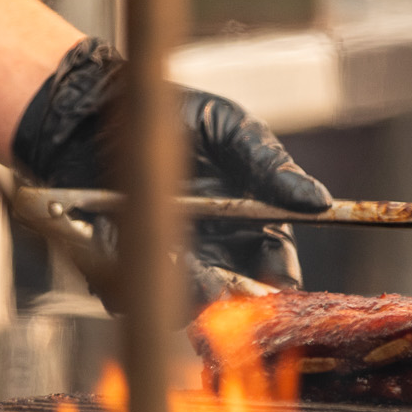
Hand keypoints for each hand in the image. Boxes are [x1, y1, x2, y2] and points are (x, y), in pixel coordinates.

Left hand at [12, 40, 330, 305]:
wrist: (94, 108)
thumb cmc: (168, 115)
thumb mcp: (227, 128)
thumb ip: (267, 163)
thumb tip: (318, 200)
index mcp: (249, 225)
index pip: (275, 269)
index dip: (276, 284)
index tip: (271, 284)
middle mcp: (210, 252)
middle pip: (228, 298)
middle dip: (226, 296)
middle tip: (218, 284)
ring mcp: (165, 262)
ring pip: (178, 304)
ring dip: (179, 292)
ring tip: (177, 263)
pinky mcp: (118, 265)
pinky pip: (125, 291)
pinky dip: (128, 278)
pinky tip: (131, 249)